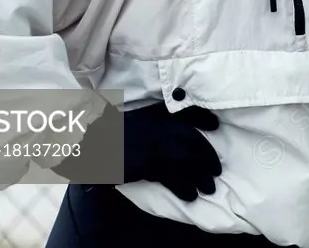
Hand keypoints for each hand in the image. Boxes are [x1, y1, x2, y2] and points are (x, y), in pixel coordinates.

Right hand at [53, 101, 221, 201]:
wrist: (91, 139)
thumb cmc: (111, 128)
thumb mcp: (138, 115)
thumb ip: (155, 116)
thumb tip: (171, 116)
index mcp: (159, 114)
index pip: (189, 113)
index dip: (205, 119)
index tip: (216, 125)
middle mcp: (163, 127)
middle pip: (195, 142)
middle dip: (208, 157)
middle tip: (217, 169)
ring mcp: (158, 146)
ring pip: (189, 162)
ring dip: (201, 176)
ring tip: (209, 187)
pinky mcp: (151, 165)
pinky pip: (174, 178)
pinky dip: (184, 188)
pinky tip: (190, 195)